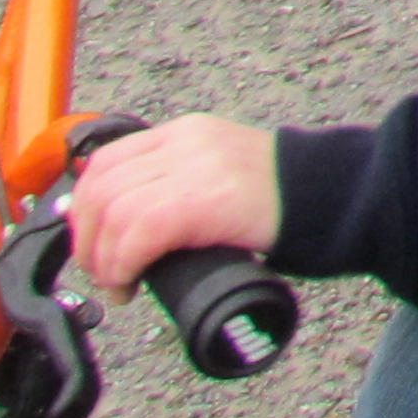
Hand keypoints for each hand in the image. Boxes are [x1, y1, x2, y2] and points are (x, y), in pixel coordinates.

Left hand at [68, 116, 278, 293]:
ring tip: (118, 284)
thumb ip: (177, 184)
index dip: (83, 208)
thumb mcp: (219, 174)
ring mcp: (195, 168)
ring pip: (112, 212)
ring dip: (102, 260)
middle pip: (101, 187)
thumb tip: (121, 226)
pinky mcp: (203, 201)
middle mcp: (185, 143)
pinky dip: (122, 265)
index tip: (91, 242)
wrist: (335, 194)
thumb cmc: (281, 199)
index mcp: (186, 133)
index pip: (106, 161)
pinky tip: (131, 284)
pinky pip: (137, 233)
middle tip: (102, 273)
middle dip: (87, 240)